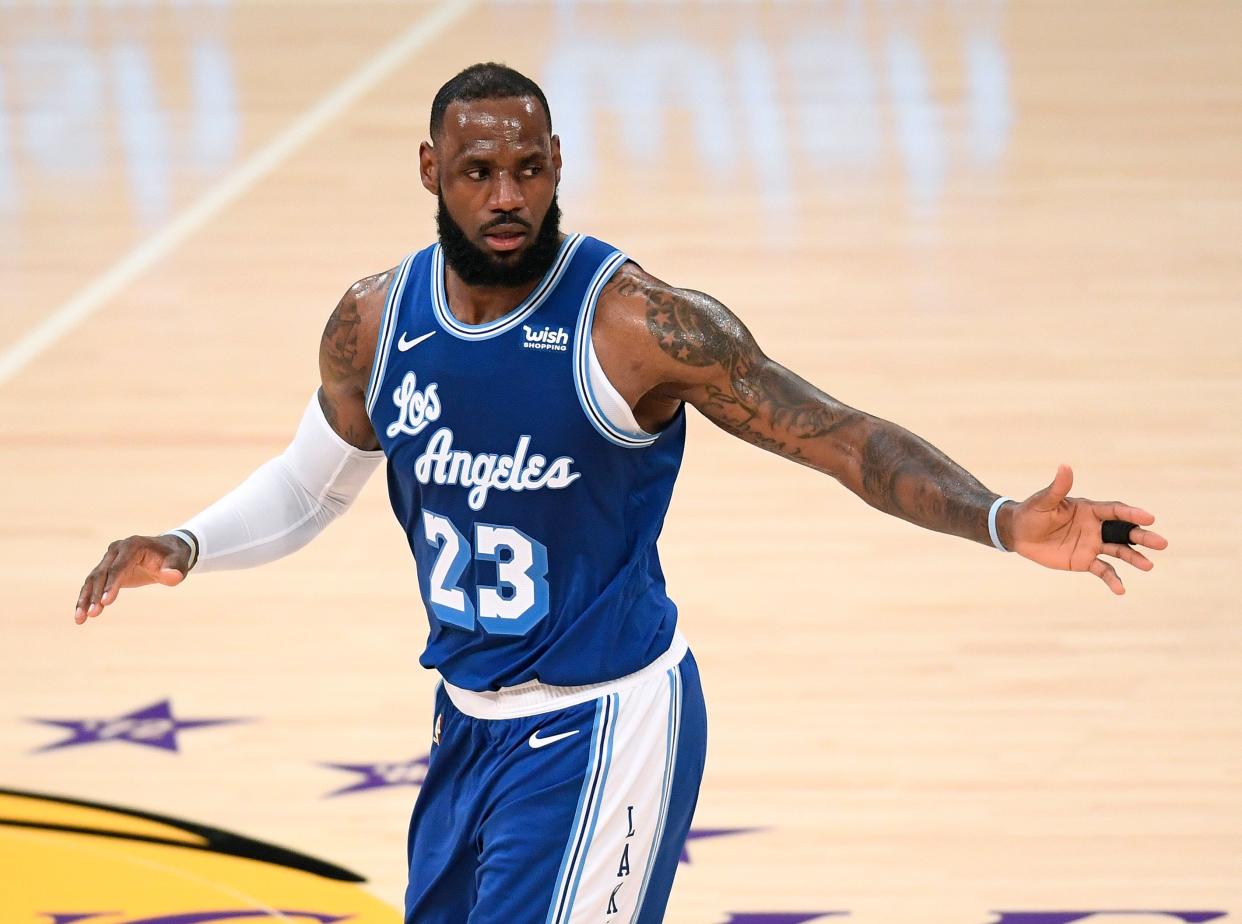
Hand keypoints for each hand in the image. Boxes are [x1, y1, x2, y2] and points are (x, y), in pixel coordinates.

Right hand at [74, 534, 192, 623]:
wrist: (166, 550)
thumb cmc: (174, 557)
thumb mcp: (179, 561)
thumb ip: (175, 569)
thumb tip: (172, 577)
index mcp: (132, 545)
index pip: (118, 567)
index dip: (112, 584)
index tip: (106, 602)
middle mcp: (116, 550)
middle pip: (102, 574)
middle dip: (96, 594)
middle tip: (93, 614)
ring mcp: (108, 558)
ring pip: (92, 580)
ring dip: (85, 599)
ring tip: (80, 619)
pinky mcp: (105, 569)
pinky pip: (92, 585)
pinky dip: (86, 599)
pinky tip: (80, 616)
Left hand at [1005, 464, 1167, 594]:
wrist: (1019, 534)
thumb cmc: (1032, 512)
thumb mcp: (1044, 501)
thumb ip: (1058, 488)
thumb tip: (1065, 466)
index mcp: (1090, 510)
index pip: (1115, 511)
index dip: (1131, 513)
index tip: (1149, 517)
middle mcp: (1096, 527)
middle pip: (1124, 531)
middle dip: (1142, 537)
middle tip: (1161, 543)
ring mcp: (1092, 544)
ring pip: (1119, 551)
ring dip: (1134, 558)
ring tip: (1148, 565)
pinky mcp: (1085, 560)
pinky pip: (1103, 570)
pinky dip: (1112, 580)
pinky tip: (1121, 590)